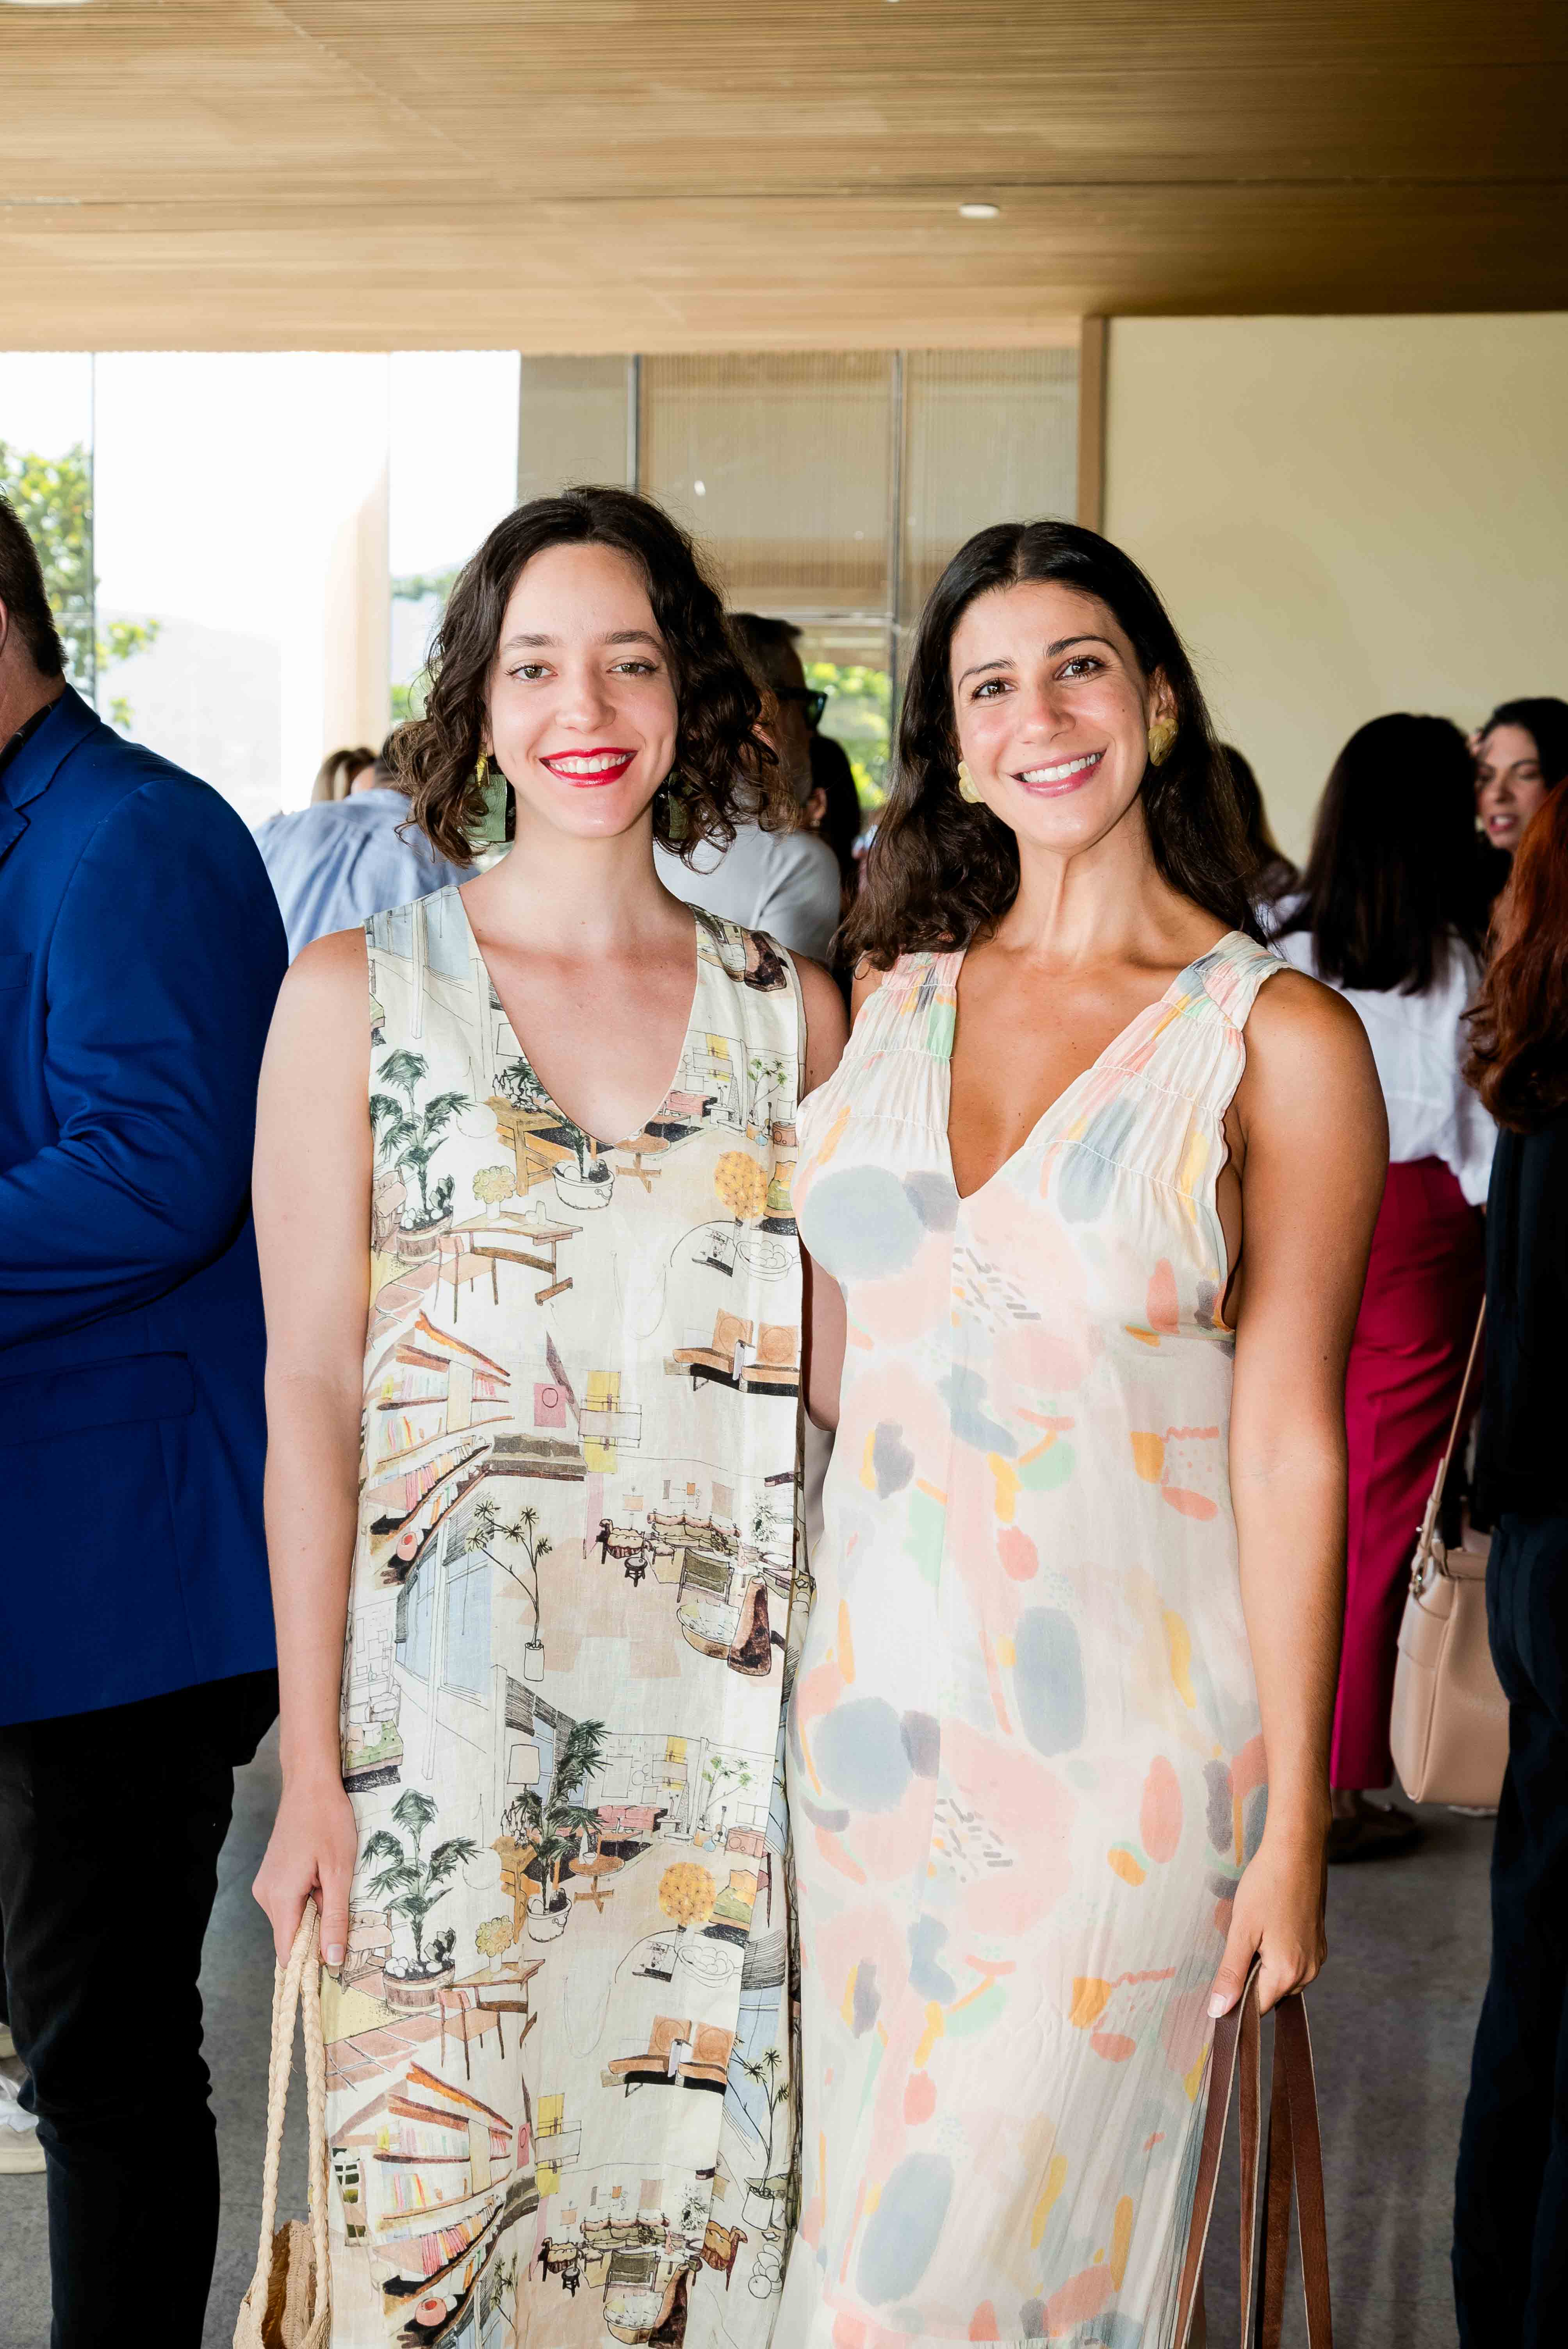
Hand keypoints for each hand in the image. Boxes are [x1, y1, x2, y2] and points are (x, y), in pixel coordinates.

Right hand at [253, 1769, 358, 1968]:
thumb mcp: (339, 1871)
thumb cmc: (328, 1822)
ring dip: (316, 1911)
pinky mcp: (272, 1876)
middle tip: (343, 1906)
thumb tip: (333, 1960)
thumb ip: (335, 1918)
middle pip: (291, 1935)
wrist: (310, 1784)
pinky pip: (291, 1902)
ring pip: (293, 1918)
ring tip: (332, 1882)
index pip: (287, 1952)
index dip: (310, 1964)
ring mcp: (266, 1885)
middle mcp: (265, 1895)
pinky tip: (323, 1876)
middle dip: (319, 1931)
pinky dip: (309, 1899)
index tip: (335, 1968)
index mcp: (279, 1898)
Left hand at [1207, 1819, 1326, 2017]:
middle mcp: (1309, 1971)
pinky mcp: (1318, 1941)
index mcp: (1289, 1973)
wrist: (1297, 1850)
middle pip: (1270, 1992)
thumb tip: (1219, 2011)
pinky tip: (1268, 1923)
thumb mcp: (1241, 1930)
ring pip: (1280, 1975)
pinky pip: (1293, 1959)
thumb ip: (1231, 1974)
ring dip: (1263, 1961)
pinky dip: (1276, 1950)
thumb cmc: (1267, 1885)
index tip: (1222, 1975)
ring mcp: (1316, 1956)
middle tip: (1239, 1938)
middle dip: (1250, 1974)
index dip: (1236, 1996)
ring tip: (1255, 1927)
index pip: (1258, 2007)